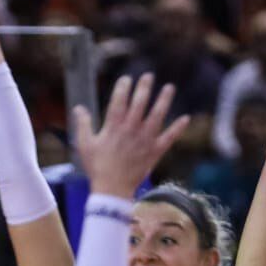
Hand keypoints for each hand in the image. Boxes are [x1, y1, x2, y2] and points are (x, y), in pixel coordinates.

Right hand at [72, 73, 188, 197]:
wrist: (112, 189)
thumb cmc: (97, 167)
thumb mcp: (85, 145)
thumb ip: (83, 124)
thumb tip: (79, 108)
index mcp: (114, 126)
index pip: (119, 100)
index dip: (123, 87)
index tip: (127, 78)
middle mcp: (131, 129)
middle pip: (140, 103)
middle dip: (144, 87)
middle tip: (149, 76)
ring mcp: (145, 140)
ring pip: (157, 115)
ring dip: (164, 100)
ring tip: (170, 87)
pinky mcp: (155, 151)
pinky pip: (169, 137)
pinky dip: (178, 128)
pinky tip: (186, 118)